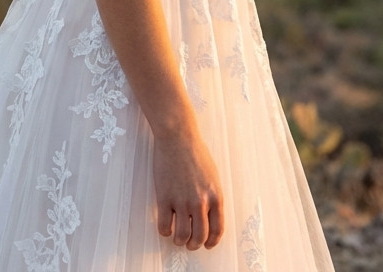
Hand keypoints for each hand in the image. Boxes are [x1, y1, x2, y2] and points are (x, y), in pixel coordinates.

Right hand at [153, 129, 223, 249]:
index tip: (207, 244)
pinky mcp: (165, 198)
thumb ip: (212, 196)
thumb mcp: (213, 175)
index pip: (217, 230)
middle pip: (199, 237)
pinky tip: (166, 227)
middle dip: (194, 244)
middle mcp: (200, 202)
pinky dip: (165, 232)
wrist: (178, 137)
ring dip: (180, 241)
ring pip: (182, 236)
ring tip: (177, 237)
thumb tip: (209, 215)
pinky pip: (164, 226)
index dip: (212, 241)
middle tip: (190, 244)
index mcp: (215, 196)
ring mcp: (182, 201)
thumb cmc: (195, 152)